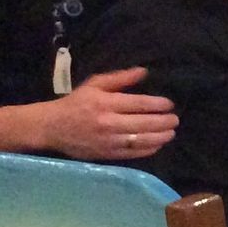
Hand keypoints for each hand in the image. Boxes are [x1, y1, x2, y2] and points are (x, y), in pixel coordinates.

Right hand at [49, 67, 177, 159]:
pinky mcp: (107, 154)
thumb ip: (120, 78)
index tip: (170, 104)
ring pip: (141, 140)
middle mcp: (109, 123)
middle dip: (164, 122)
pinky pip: (133, 153)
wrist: (52, 127)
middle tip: (175, 120)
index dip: (158, 104)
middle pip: (144, 123)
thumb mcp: (94, 85)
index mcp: (106, 103)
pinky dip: (149, 149)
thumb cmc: (75, 103)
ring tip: (171, 133)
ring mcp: (108, 141)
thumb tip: (144, 71)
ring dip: (160, 137)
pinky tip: (158, 144)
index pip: (139, 104)